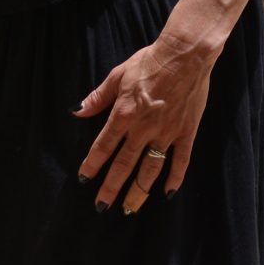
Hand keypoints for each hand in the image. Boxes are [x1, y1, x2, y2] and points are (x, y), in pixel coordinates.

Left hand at [72, 38, 215, 213]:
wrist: (184, 56)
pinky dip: (174, 178)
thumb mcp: (117, 76)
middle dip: (112, 187)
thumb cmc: (148, 62)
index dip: (92, 164)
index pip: (103, 146)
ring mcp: (166, 133)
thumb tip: (77, 111)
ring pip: (150, 169)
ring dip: (139, 190)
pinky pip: (180, 160)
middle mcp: (143, 128)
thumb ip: (98, 97)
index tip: (84, 180)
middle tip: (102, 206)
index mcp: (123, 114)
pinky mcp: (186, 132)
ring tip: (130, 208)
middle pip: (124, 164)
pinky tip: (167, 193)